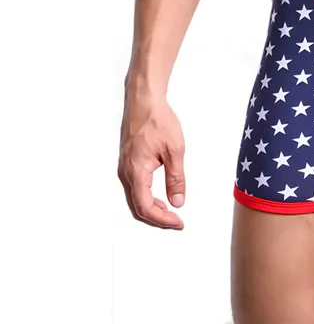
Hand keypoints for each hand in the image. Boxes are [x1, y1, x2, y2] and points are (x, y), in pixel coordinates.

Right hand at [118, 88, 185, 228]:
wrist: (144, 101)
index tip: (178, 222)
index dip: (162, 219)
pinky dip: (147, 197)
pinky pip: (134, 187)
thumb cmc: (158, 120)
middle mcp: (125, 173)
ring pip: (135, 198)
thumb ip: (176, 178)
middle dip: (157, 218)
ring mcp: (124, 168)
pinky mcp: (128, 162)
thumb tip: (178, 201)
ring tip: (171, 210)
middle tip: (176, 221)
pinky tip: (160, 195)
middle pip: (138, 207)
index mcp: (136, 172)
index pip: (146, 207)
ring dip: (152, 208)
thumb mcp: (174, 150)